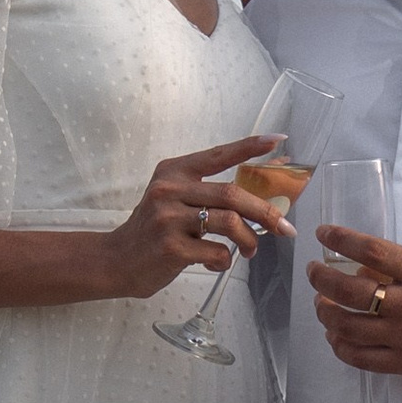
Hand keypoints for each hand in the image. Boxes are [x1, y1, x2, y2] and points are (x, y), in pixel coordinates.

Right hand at [97, 132, 297, 299]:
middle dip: (266, 212)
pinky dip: (226, 260)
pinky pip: (217, 252)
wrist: (116, 260)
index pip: (218, 154)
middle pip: (232, 194)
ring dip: (250, 240)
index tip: (278, 139)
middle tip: (285, 227)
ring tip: (250, 250)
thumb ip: (207, 193)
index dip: (249, 147)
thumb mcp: (173, 200)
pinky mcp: (171, 248)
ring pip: (230, 223)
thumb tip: (258, 191)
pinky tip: (217, 263)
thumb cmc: (153, 230)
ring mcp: (169, 219)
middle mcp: (169, 190)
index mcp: (173, 172)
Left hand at [309, 227, 401, 389]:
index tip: (324, 233)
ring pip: (346, 325)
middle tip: (314, 272)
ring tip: (321, 304)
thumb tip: (362, 268)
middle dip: (321, 279)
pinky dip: (338, 345)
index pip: (373, 251)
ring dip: (324, 312)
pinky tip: (334, 335)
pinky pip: (358, 357)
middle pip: (349, 291)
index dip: (342, 239)